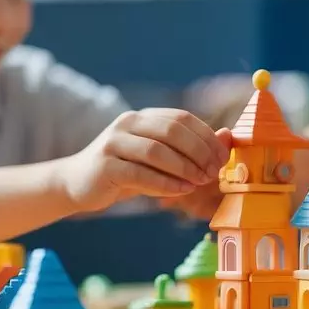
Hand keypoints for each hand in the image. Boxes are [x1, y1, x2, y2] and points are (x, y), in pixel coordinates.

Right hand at [59, 110, 231, 211]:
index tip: (223, 158)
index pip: (182, 118)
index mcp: (144, 117)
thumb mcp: (160, 158)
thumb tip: (228, 135)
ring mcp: (113, 142)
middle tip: (213, 172)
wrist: (79, 184)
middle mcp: (127, 123)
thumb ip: (191, 146)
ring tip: (200, 182)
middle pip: (172, 131)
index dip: (206, 137)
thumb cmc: (126, 170)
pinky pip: (140, 174)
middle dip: (198, 152)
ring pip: (157, 151)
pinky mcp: (104, 166)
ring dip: (184, 168)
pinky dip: (165, 183)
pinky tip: (181, 191)